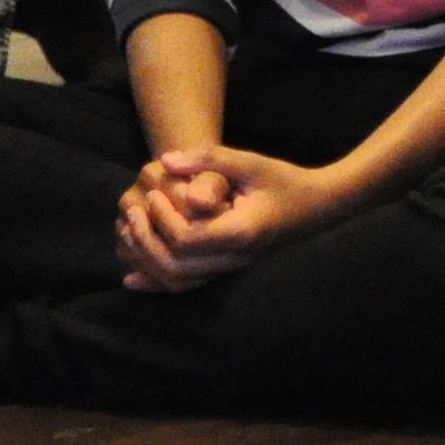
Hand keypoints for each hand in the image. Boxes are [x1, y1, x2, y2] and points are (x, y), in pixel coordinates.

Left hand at [113, 146, 340, 290]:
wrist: (316, 207)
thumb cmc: (285, 181)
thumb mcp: (250, 162)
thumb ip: (210, 159)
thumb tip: (165, 160)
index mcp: (239, 233)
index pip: (186, 239)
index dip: (162, 218)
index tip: (154, 192)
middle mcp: (233, 259)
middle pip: (175, 267)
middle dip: (145, 240)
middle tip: (132, 211)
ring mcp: (229, 269)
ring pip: (176, 282)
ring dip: (146, 260)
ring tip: (128, 232)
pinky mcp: (224, 270)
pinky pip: (185, 285)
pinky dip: (155, 282)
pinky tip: (131, 277)